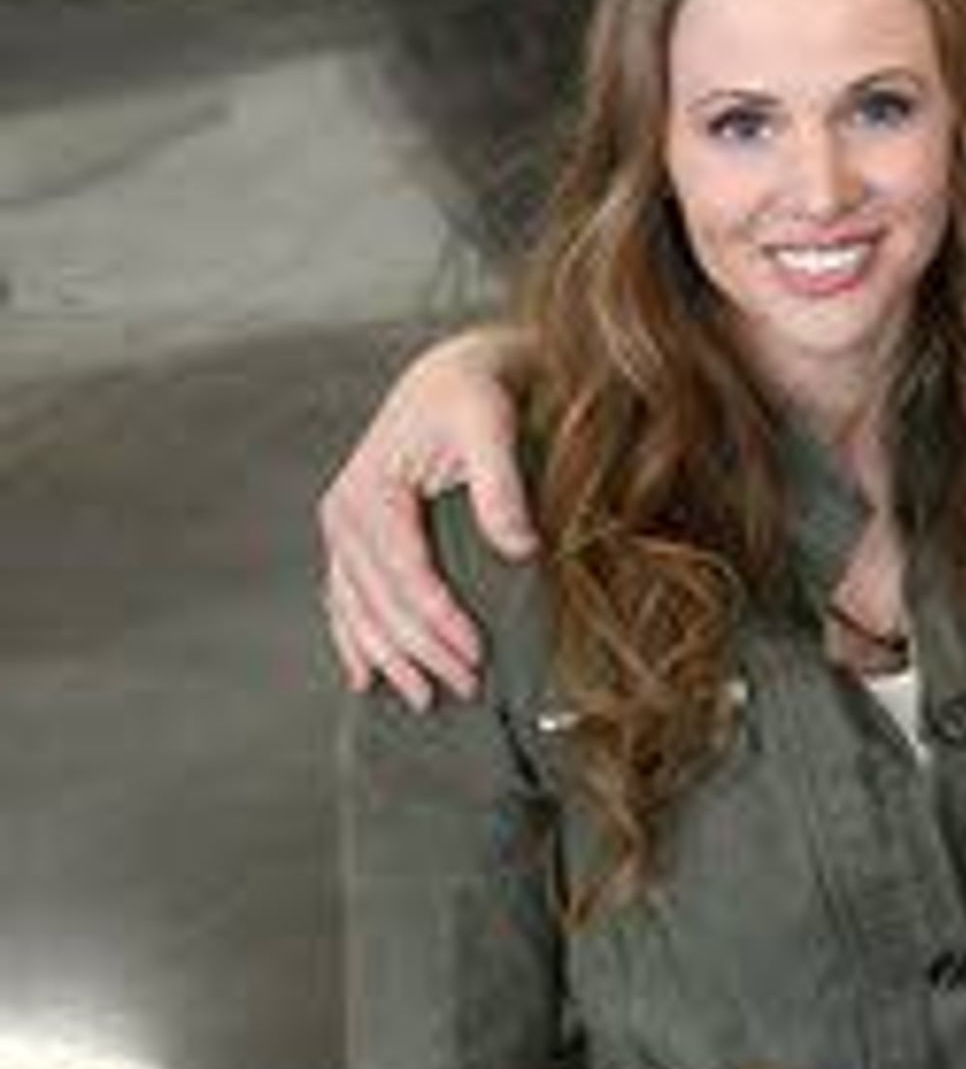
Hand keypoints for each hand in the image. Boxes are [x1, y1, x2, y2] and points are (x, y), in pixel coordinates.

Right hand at [320, 329, 532, 706]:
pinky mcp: (352, 536)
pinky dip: (355, 640)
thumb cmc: (477, 391)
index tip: (476, 656)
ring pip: (356, 611)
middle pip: (379, 603)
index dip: (438, 622)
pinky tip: (366, 677)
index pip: (404, 576)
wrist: (453, 369)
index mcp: (370, 492)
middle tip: (466, 688)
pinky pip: (345, 599)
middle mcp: (344, 514)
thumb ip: (501, 486)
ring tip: (424, 699)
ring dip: (388, 659)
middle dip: (420, 652)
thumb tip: (519, 548)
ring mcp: (342, 528)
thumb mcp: (492, 423)